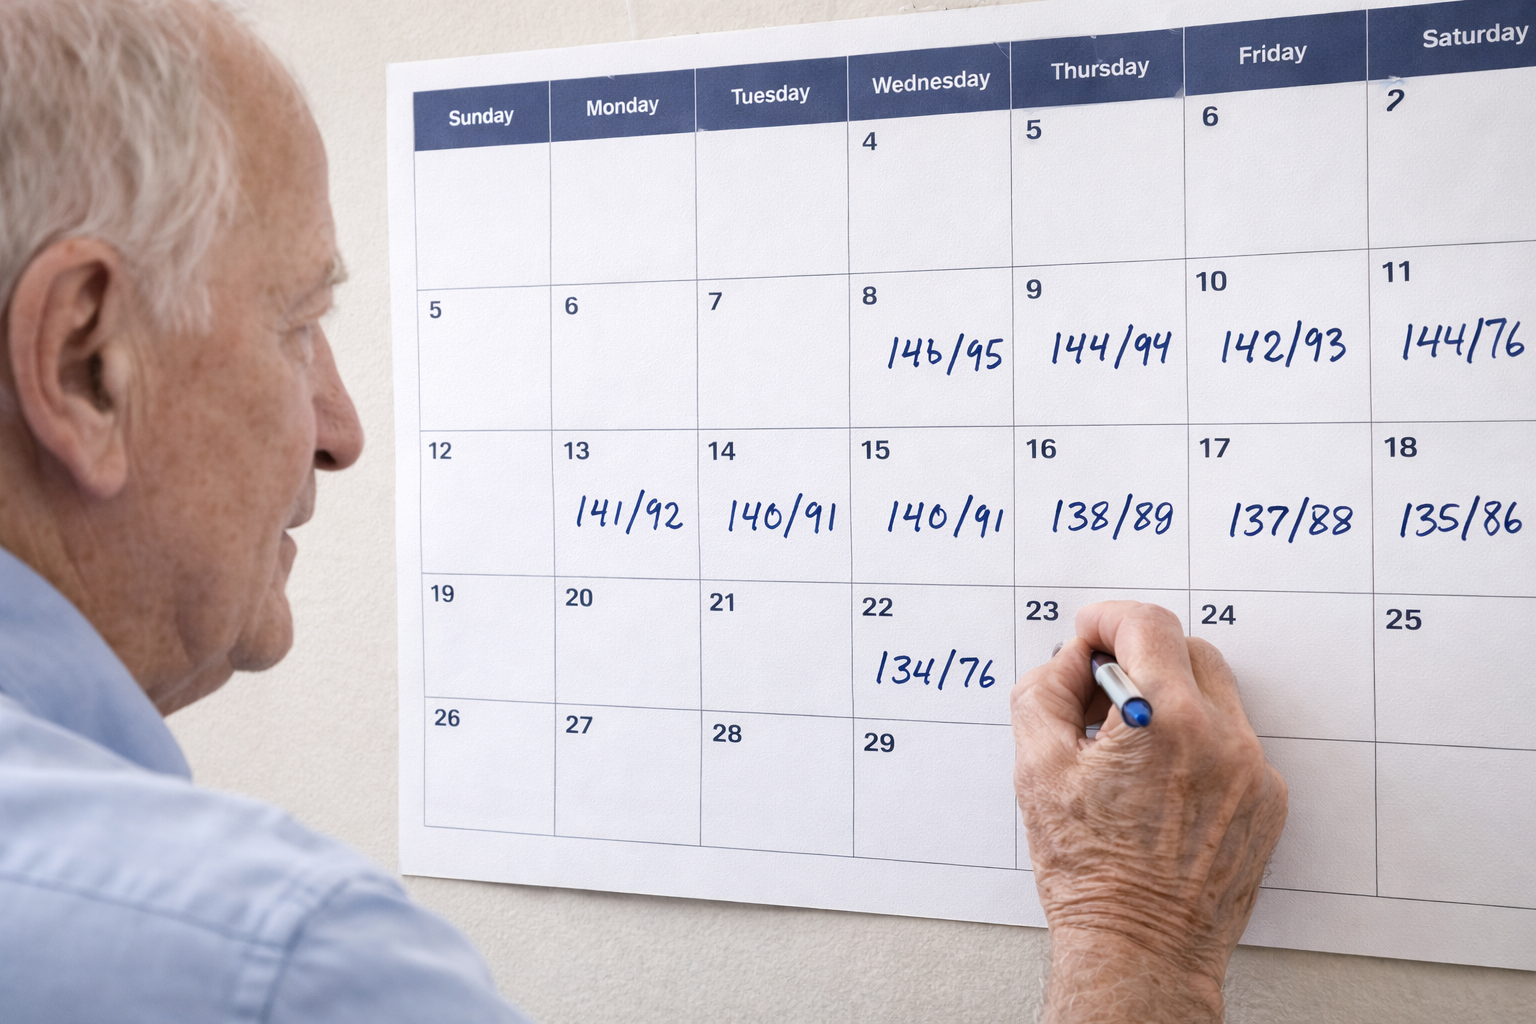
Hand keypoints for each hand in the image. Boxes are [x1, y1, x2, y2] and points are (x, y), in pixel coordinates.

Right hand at [1011, 602, 1287, 1023]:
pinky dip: (1196, 740)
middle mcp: (1222, 738)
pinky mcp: (1267, 800)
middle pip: (1187, 650)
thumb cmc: (1089, 872)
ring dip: (1170, 698)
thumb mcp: (1037, 768)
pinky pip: (1232, 740)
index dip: (1108, 619)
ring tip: (1128, 745)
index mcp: (1164, 721)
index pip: (1147, 625)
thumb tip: (1072, 660)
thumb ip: (1047, 691)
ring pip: (1214, 694)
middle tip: (1100, 694)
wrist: (1140, 947)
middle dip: (1140, 656)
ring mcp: (1253, 770)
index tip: (1089, 633)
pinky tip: (1157, 781)